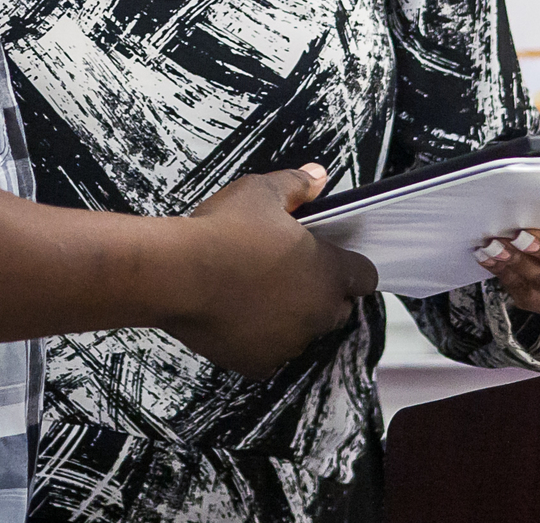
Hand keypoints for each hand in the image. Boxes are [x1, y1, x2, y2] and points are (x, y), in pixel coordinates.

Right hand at [168, 166, 377, 378]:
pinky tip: (239, 312)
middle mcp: (316, 314)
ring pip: (302, 331)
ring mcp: (288, 342)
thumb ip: (296, 185)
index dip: (351, 266)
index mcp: (328, 273)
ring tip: (257, 289)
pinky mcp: (257, 362)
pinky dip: (259, 337)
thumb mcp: (262, 191)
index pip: (365, 277)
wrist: (174, 274)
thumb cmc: (221, 233)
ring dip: (290, 315)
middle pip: (337, 308)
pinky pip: (269, 352)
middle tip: (291, 269)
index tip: (334, 259)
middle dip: (322, 292)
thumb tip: (315, 178)